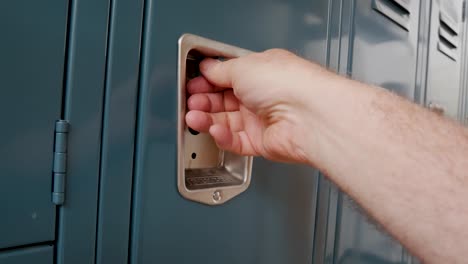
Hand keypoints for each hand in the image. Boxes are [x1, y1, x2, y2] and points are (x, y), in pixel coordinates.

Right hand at [185, 49, 334, 163]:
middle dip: (204, 100)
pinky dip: (222, 137)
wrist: (309, 116)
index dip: (207, 80)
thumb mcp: (244, 66)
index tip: (192, 83)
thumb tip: (207, 67)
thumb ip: (221, 70)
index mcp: (261, 72)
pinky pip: (235, 142)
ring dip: (207, 120)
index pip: (227, 76)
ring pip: (226, 122)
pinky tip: (215, 130)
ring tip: (194, 118)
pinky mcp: (262, 143)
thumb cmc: (288, 84)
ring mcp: (262, 120)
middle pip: (224, 100)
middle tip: (191, 101)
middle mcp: (262, 96)